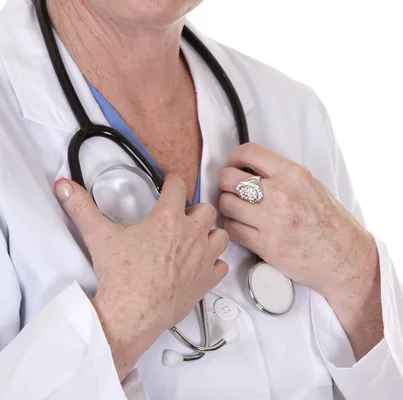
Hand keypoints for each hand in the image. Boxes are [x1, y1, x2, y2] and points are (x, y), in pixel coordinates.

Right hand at [54, 174, 228, 379]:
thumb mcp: (100, 236)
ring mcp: (204, 258)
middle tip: (180, 218)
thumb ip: (82, 208)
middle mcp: (192, 234)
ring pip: (221, 235)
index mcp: (169, 218)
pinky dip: (215, 263)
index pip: (179, 186)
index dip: (174, 181)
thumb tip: (64, 186)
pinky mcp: (208, 280)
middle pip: (206, 210)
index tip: (170, 183)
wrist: (132, 313)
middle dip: (195, 211)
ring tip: (195, 240)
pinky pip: (222, 265)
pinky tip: (202, 265)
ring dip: (210, 234)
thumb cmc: (121, 276)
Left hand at [218, 143, 378, 303]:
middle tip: (234, 191)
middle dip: (227, 184)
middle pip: (229, 178)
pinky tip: (244, 228)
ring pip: (226, 204)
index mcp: (293, 174)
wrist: (344, 256)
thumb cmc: (330, 223)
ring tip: (239, 211)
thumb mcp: (311, 186)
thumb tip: (252, 170)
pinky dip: (234, 228)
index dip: (235, 159)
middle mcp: (281, 193)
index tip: (235, 166)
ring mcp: (271, 219)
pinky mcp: (265, 244)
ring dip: (229, 207)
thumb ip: (282, 176)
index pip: (248, 152)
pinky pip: (232, 229)